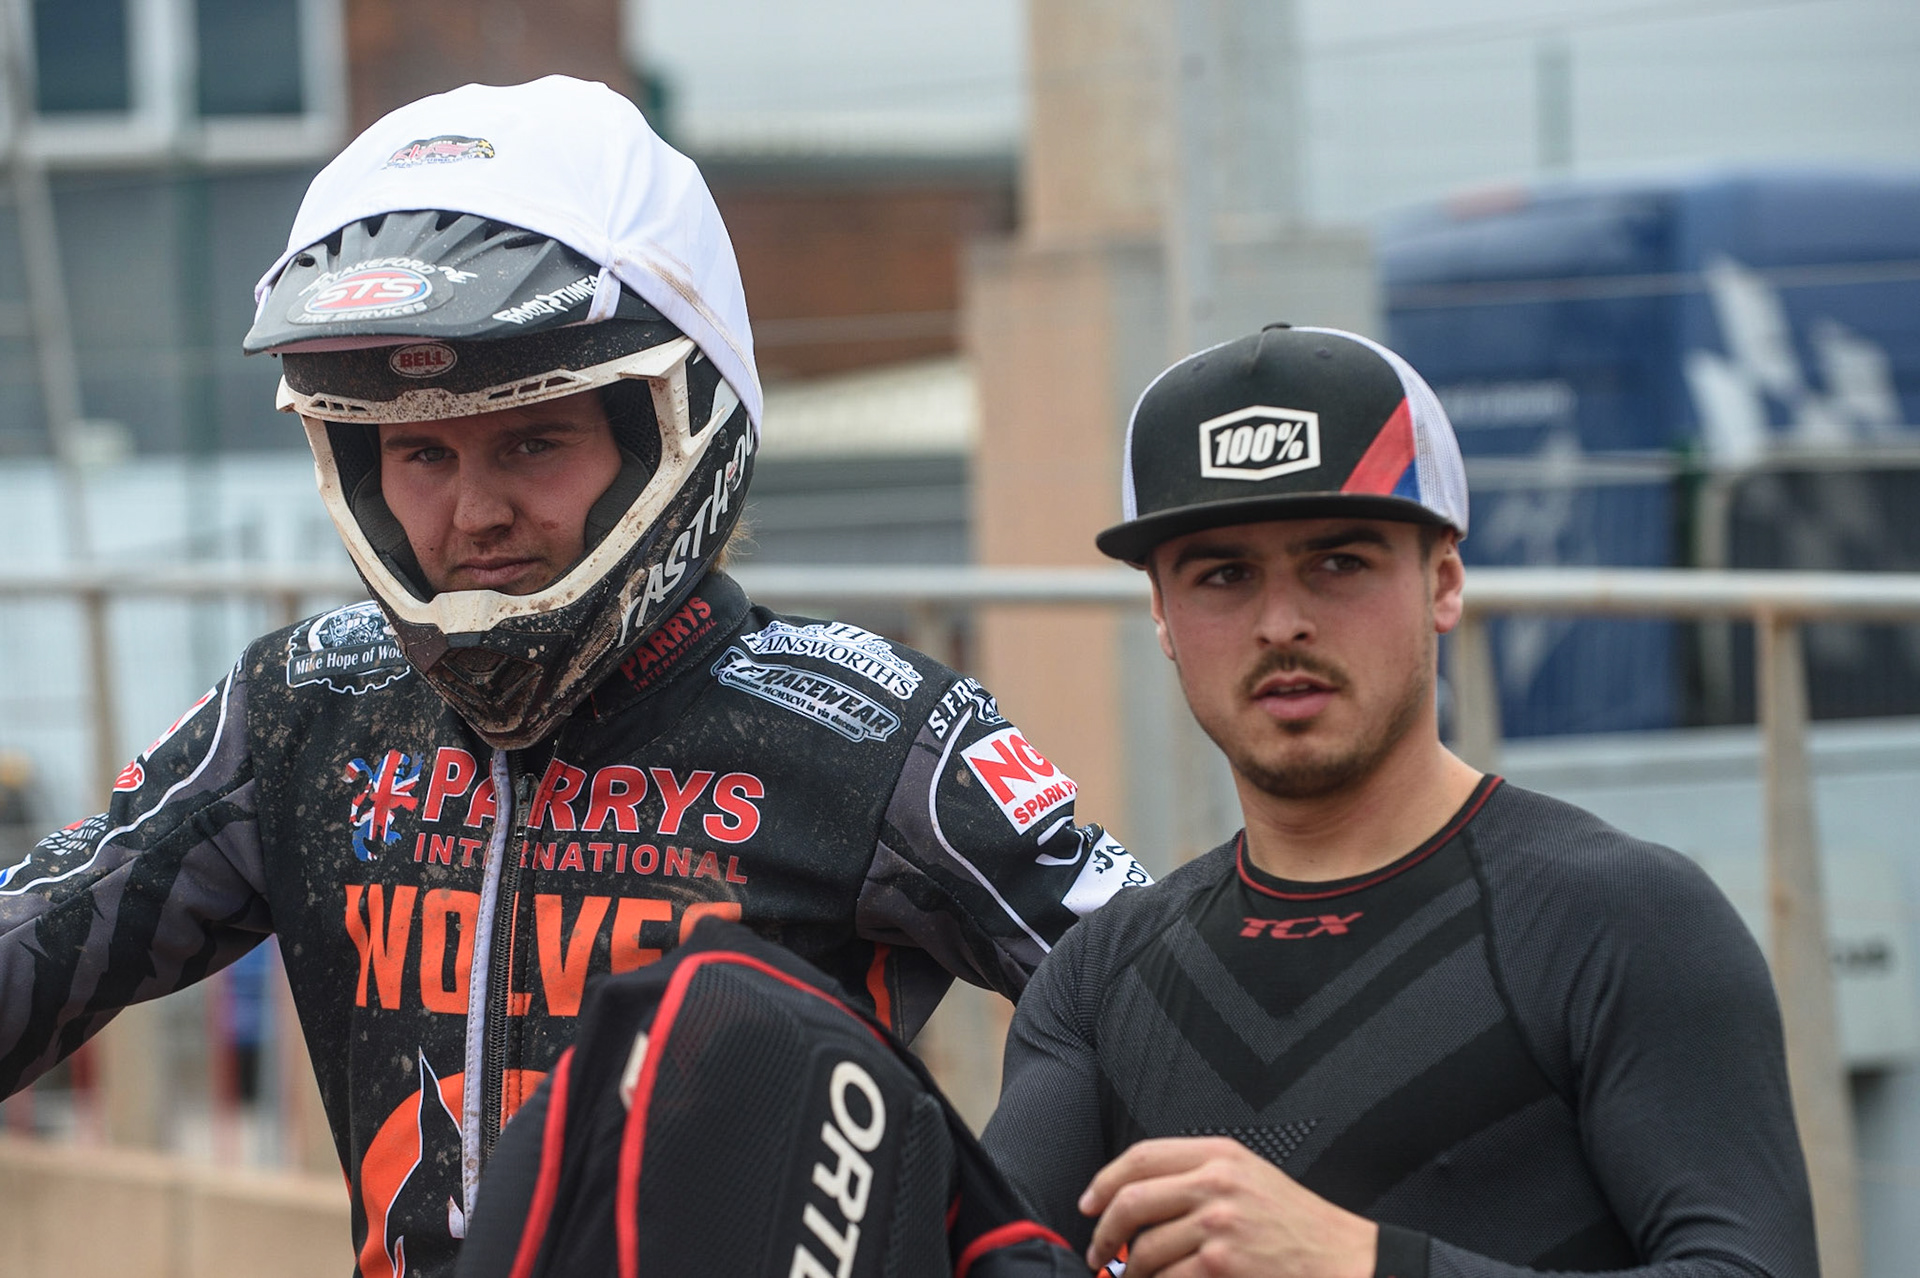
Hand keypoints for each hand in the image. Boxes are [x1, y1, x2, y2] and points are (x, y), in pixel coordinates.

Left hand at [1079, 1137, 1376, 1277]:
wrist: (1344, 1260)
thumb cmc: (1298, 1225)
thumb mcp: (1252, 1179)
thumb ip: (1201, 1174)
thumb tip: (1140, 1196)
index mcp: (1220, 1155)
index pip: (1142, 1156)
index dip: (1105, 1181)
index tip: (1089, 1204)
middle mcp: (1216, 1182)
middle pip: (1133, 1200)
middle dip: (1105, 1231)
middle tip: (1098, 1251)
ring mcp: (1218, 1224)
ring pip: (1145, 1248)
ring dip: (1130, 1272)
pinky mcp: (1221, 1264)